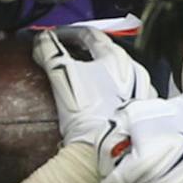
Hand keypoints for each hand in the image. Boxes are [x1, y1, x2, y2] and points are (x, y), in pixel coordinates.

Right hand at [31, 27, 148, 172]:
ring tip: (84, 74)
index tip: (54, 36)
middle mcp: (133, 69)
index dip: (68, 32)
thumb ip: (50, 51)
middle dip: (84, 49)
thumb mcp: (62, 75)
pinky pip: (126, 93)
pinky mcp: (140, 111)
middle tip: (66, 52)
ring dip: (100, 69)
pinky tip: (104, 98)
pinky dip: (113, 90)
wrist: (108, 149)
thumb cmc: (86, 112)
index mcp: (114, 57)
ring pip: (119, 71)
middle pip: (106, 51)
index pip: (90, 34)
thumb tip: (42, 39)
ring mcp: (140, 91)